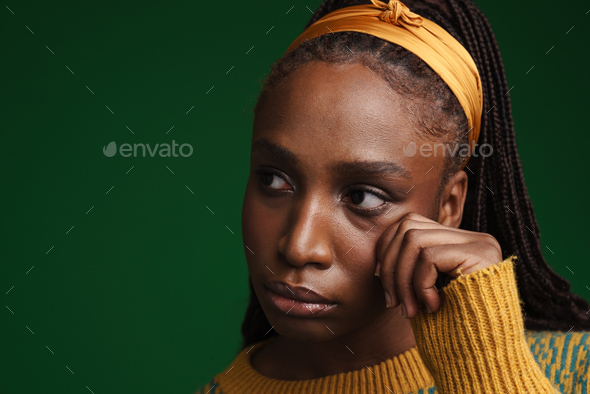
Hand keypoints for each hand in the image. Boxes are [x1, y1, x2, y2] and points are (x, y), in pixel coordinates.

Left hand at [375, 212, 502, 318]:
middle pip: (408, 226)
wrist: (489, 356)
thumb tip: (378, 263)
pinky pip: (429, 258)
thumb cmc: (454, 330)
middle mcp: (472, 237)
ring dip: (401, 279)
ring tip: (409, 309)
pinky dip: (421, 285)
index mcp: (458, 242)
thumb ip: (409, 269)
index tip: (382, 283)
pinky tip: (433, 308)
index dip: (387, 250)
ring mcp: (479, 243)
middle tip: (392, 302)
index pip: (409, 224)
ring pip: (413, 239)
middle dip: (390, 266)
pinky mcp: (481, 255)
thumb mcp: (426, 294)